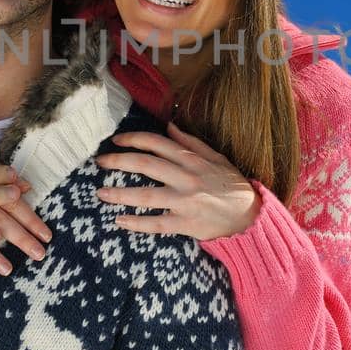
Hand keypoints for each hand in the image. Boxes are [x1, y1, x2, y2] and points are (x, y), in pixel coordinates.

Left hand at [94, 122, 260, 240]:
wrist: (251, 216)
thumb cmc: (232, 186)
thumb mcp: (216, 157)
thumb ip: (191, 142)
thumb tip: (169, 126)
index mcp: (192, 160)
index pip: (157, 143)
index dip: (133, 139)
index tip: (116, 140)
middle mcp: (187, 178)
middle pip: (146, 164)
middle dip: (118, 161)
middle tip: (99, 162)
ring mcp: (185, 202)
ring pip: (147, 195)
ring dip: (120, 193)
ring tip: (100, 193)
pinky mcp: (186, 224)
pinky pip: (157, 223)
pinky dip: (137, 223)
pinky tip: (119, 220)